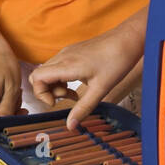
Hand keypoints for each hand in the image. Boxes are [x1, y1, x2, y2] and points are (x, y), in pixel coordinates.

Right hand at [0, 45, 25, 129]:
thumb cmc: (3, 65)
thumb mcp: (12, 87)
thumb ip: (7, 108)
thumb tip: (2, 125)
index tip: (7, 127)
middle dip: (6, 119)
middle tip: (19, 107)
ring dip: (6, 111)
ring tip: (14, 96)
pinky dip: (3, 107)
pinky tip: (9, 96)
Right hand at [28, 19, 143, 129]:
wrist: (127, 39)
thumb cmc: (116, 61)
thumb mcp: (101, 89)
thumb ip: (83, 108)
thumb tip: (70, 126)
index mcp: (67, 65)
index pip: (37, 77)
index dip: (41, 94)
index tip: (57, 103)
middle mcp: (63, 56)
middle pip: (38, 75)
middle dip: (47, 92)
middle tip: (67, 98)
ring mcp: (67, 52)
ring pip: (47, 71)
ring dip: (55, 86)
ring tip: (74, 93)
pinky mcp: (72, 51)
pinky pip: (57, 66)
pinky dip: (61, 78)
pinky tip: (78, 83)